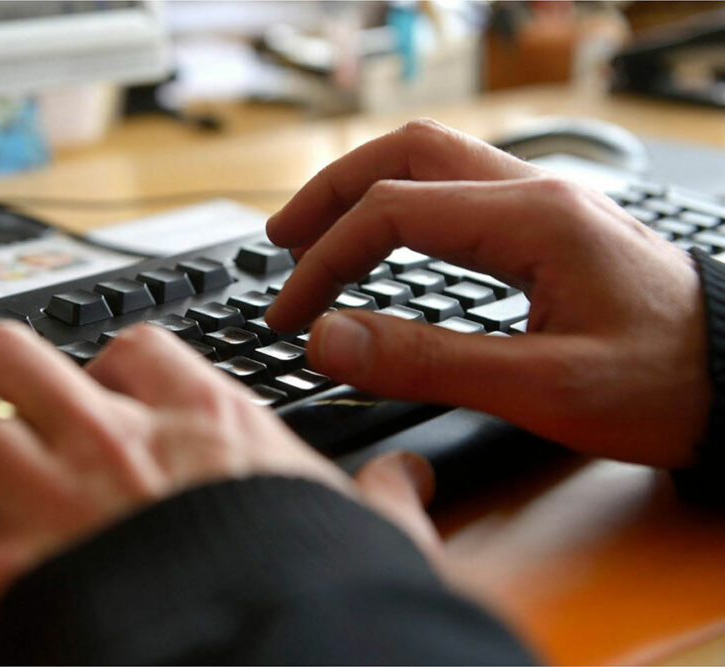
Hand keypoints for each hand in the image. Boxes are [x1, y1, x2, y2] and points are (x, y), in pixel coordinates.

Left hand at [0, 322, 438, 654]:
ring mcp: (54, 506)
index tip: (100, 375)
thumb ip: (387, 504)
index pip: (144, 352)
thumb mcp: (371, 544)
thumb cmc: (324, 601)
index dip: (111, 357)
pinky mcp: (3, 585)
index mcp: (207, 429)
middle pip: (26, 357)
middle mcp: (118, 446)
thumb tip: (416, 486)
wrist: (287, 662)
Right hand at [266, 119, 710, 467]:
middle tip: (281, 240)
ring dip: (365, 189)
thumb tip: (330, 338)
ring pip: (432, 161)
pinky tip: (387, 243)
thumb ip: (429, 362)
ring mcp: (545, 204)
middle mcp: (536, 193)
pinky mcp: (550, 226)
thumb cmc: (665, 385)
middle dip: (332, 192)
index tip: (292, 316)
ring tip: (318, 236)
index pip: (391, 210)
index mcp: (532, 220)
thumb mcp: (543, 388)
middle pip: (407, 153)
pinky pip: (458, 192)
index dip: (325, 260)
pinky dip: (402, 207)